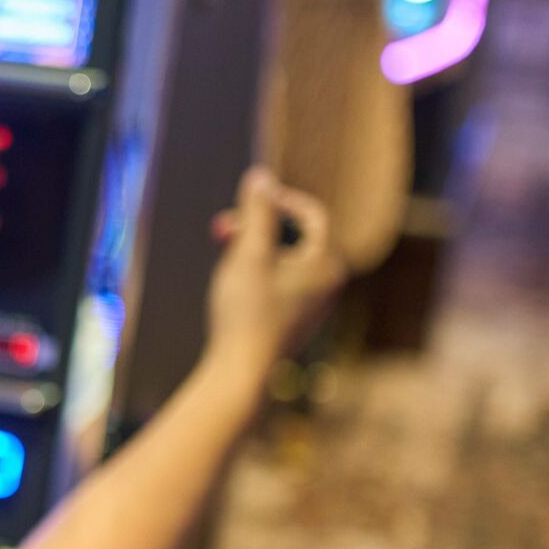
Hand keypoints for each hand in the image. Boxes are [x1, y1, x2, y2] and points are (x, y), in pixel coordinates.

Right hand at [203, 168, 345, 382]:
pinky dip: (254, 275)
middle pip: (294, 237)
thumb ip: (257, 211)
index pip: (312, 214)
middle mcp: (328, 283)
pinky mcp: (295, 319)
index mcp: (328, 263)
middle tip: (220, 231)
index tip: (248, 200)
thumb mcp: (249, 253)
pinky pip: (278, 283)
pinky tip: (230, 292)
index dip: (280, 200)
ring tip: (223, 265)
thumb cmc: (248, 312)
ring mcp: (313, 304)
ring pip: (282, 260)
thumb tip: (261, 176)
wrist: (242, 372)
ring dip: (250, 251)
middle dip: (255, 228)